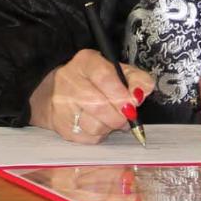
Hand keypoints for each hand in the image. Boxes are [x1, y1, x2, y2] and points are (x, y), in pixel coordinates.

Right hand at [27, 49, 153, 144]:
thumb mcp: (119, 72)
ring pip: (95, 125)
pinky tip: (98, 124)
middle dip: (120, 115)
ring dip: (110, 126)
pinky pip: (89, 138)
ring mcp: (62, 105)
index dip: (121, 94)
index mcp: (85, 62)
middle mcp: (69, 80)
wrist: (59, 92)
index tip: (133, 103)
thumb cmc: (95, 81)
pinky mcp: (62, 126)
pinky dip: (101, 134)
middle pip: (99, 105)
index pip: (104, 77)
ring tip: (111, 119)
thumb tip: (140, 94)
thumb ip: (136, 79)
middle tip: (127, 115)